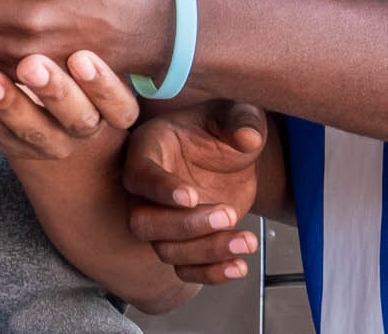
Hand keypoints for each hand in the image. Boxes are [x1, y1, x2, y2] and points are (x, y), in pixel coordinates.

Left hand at [0, 50, 139, 161]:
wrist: (60, 106)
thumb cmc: (81, 53)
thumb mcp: (99, 42)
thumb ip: (95, 22)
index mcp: (115, 106)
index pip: (120, 105)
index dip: (102, 85)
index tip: (80, 56)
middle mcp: (86, 126)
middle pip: (77, 118)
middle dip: (53, 91)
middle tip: (30, 64)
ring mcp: (52, 141)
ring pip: (34, 131)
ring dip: (10, 104)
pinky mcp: (17, 146)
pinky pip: (1, 135)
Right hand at [123, 102, 266, 283]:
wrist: (234, 153)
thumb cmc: (225, 126)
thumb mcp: (238, 115)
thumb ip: (244, 122)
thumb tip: (248, 137)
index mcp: (150, 148)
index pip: (140, 174)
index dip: (160, 189)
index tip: (191, 196)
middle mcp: (147, 189)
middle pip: (143, 222)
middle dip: (185, 226)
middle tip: (228, 214)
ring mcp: (162, 220)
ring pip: (166, 250)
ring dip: (207, 251)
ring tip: (247, 240)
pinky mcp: (183, 242)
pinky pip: (185, 270)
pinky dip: (211, 273)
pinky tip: (239, 265)